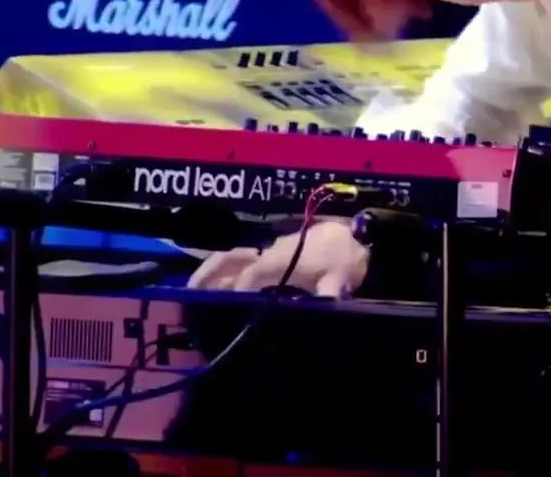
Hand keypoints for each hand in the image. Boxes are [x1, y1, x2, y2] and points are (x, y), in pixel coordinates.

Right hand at [188, 220, 369, 297]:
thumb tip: (323, 314)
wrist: (362, 235)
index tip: (223, 309)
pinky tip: (227, 286)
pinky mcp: (280, 249)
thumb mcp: (338, 283)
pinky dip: (232, 270)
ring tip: (196, 290)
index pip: (249, 276)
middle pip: (230, 259)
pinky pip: (249, 258)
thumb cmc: (347, 260)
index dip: (236, 291)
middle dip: (207, 273)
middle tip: (188, 292)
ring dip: (214, 271)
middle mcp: (271, 252)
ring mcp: (274, 249)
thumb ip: (327, 298)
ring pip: (236, 256)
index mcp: (281, 260)